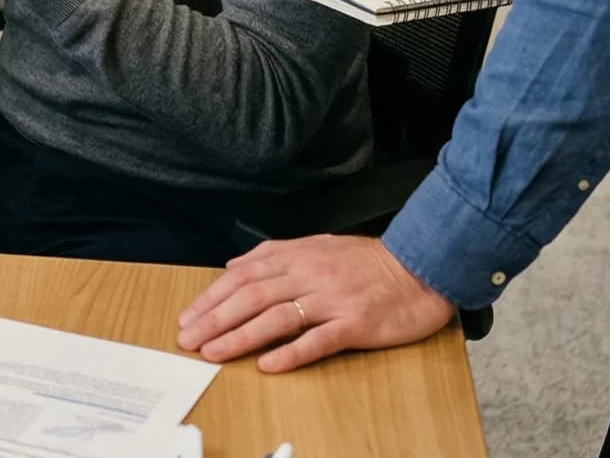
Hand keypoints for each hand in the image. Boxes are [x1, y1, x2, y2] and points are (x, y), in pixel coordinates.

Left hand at [177, 235, 453, 372]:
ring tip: (215, 352)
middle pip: (252, 296)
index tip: (189, 316)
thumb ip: (276, 255)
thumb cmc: (367, 261)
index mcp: (297, 256)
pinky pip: (318, 339)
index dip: (212, 297)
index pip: (243, 276)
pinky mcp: (355, 323)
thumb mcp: (317, 245)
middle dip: (215, 319)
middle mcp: (309, 275)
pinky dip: (291, 352)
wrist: (420, 268)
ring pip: (277, 317)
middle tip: (189, 339)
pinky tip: (269, 364)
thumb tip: (235, 267)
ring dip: (241, 336)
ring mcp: (332, 299)